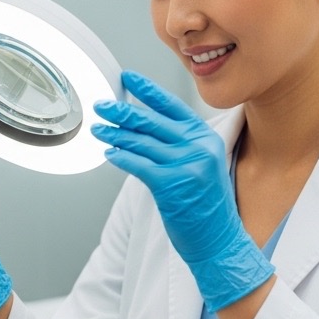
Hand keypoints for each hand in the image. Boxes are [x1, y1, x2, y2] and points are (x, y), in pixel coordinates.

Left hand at [91, 70, 273, 312]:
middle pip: (152, 121)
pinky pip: (138, 165)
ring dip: (115, 134)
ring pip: (141, 142)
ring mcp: (186, 165)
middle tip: (101, 105)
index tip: (127, 78)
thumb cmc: (207, 205)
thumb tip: (143, 126)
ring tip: (99, 129)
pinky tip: (109, 154)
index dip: (147, 90)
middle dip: (122, 111)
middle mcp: (198, 147)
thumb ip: (180, 144)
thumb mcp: (203, 165)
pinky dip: (121, 158)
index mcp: (206, 138)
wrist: (219, 239)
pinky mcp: (172, 185)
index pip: (172, 105)